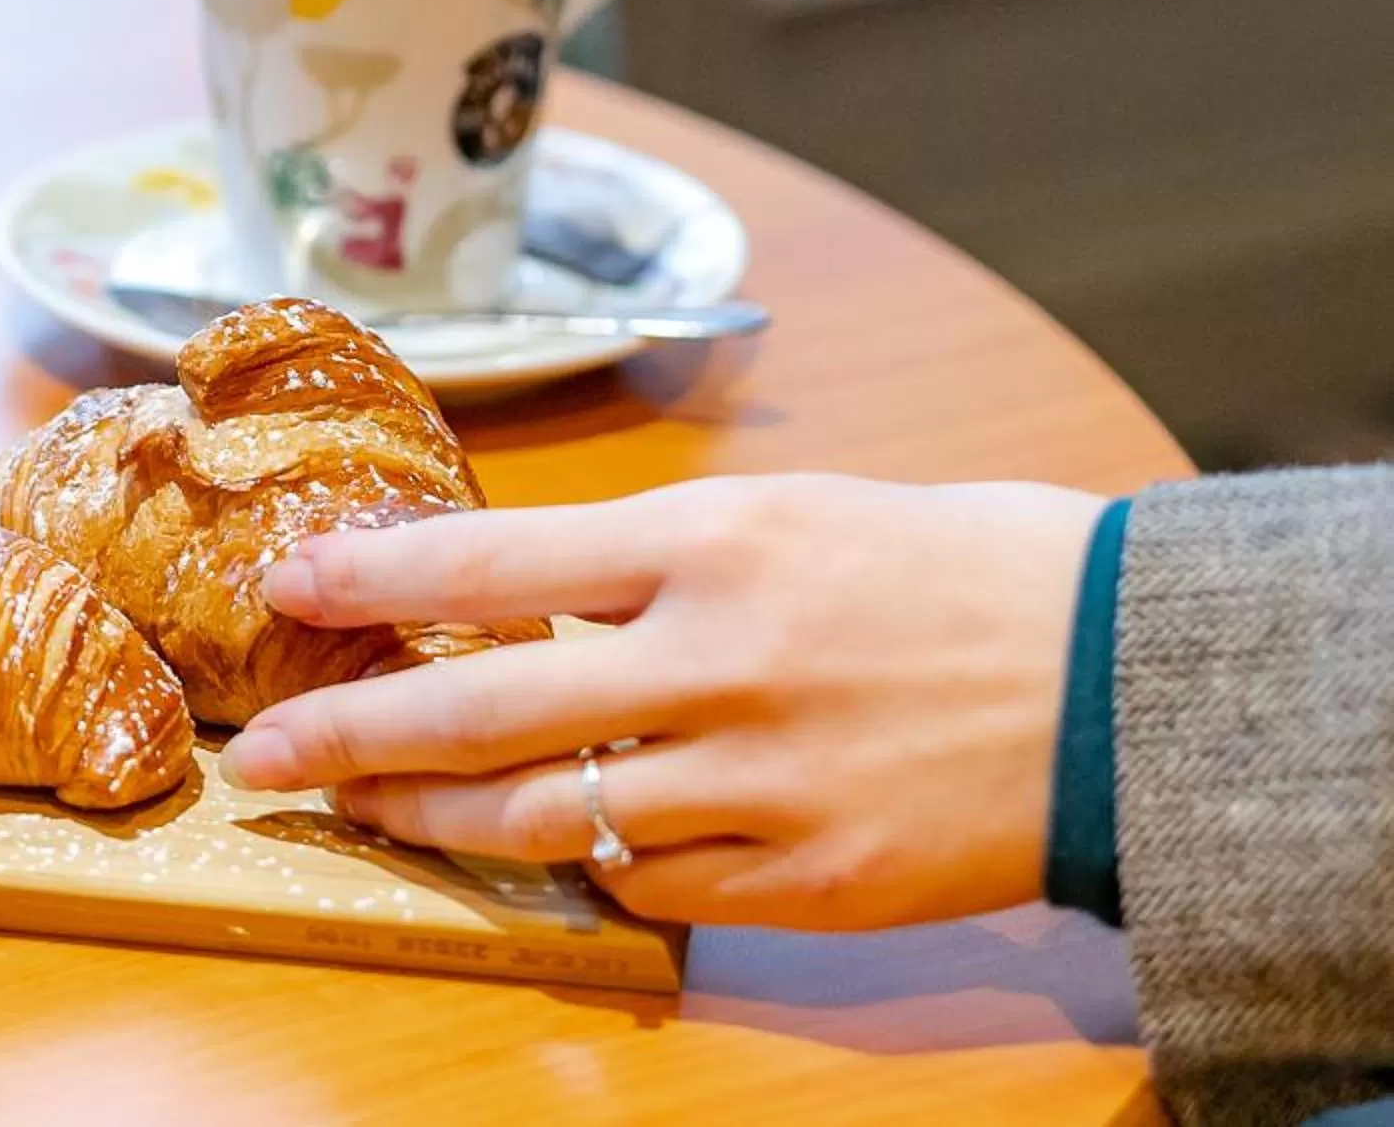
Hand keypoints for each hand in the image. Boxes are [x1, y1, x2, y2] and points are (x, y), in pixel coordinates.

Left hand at [213, 475, 1105, 929]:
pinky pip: (655, 882)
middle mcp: (718, 661)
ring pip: (547, 816)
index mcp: (713, 544)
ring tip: (369, 811)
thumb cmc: (954, 570)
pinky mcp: (811, 877)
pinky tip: (567, 847)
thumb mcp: (790, 513)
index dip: (370, 580)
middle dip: (353, 736)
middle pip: (484, 709)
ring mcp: (762, 779)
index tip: (284, 588)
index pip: (493, 562)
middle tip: (268, 755)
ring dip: (437, 820)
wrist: (1127, 677)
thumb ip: (652, 560)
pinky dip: (598, 865)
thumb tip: (508, 593)